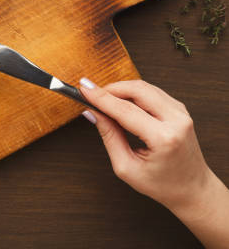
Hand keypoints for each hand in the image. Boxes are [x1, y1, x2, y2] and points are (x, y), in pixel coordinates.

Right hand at [78, 78, 211, 211]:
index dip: (101, 98)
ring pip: (145, 87)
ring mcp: (181, 113)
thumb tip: (93, 113)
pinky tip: (121, 102)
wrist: (193, 189)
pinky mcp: (180, 110)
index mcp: (164, 139)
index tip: (84, 89)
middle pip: (137, 90)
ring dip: (121, 89)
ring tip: (104, 99)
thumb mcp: (127, 167)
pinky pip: (152, 92)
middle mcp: (177, 121)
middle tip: (91, 92)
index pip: (125, 110)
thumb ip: (109, 137)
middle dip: (111, 88)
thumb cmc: (162, 184)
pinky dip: (133, 93)